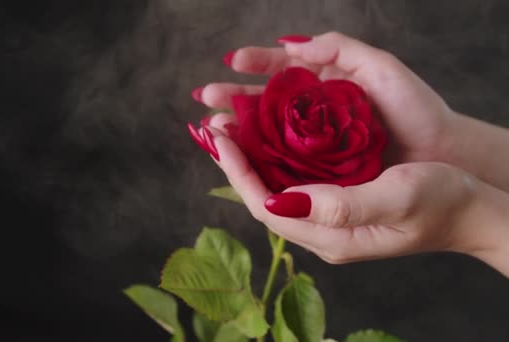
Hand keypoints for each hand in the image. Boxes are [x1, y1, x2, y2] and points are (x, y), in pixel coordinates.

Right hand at [195, 31, 456, 166]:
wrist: (441, 152)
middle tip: (206, 99)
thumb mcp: (379, 67)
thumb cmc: (413, 107)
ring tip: (215, 129)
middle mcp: (312, 112)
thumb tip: (291, 45)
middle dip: (233, 99)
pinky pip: (282, 162)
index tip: (232, 62)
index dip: (254, 64)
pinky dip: (259, 159)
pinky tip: (240, 157)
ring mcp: (314, 143)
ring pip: (266, 134)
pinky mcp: (318, 170)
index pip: (280, 68)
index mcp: (323, 83)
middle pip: (264, 103)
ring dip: (238, 130)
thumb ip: (338, 48)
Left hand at [203, 124, 508, 274]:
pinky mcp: (339, 207)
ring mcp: (330, 222)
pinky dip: (275, 160)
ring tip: (232, 126)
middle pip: (264, 199)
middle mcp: (323, 233)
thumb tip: (280, 200)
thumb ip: (341, 206)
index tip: (220, 137)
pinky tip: (268, 138)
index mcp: (332, 237)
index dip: (238, 172)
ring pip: (276, 190)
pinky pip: (294, 184)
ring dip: (251, 159)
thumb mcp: (397, 198)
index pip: (267, 207)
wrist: (472, 211)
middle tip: (216, 125)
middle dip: (236, 163)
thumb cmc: (443, 202)